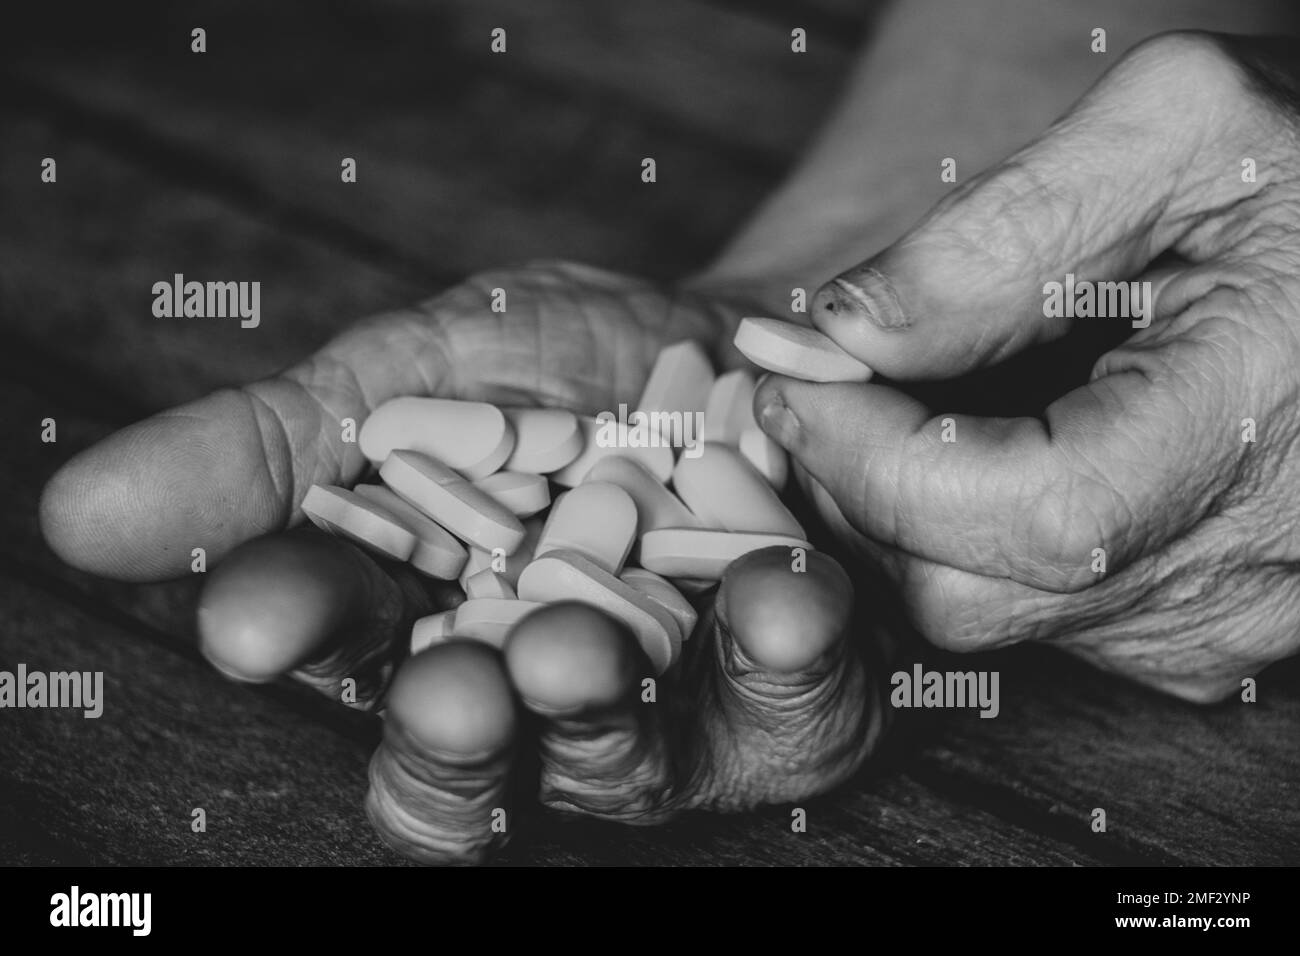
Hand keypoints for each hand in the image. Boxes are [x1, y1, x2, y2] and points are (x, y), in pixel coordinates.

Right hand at [40, 260, 882, 862]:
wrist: (731, 345)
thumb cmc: (551, 372)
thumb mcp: (401, 381)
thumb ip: (267, 454)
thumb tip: (74, 516)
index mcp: (420, 621)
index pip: (341, 652)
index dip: (300, 637)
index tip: (258, 616)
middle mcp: (529, 687)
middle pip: (473, 756)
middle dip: (456, 731)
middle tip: (450, 688)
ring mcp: (665, 705)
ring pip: (619, 761)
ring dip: (598, 716)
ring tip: (584, 653)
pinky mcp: (786, 701)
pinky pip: (793, 707)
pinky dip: (783, 657)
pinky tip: (779, 596)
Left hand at [754, 32, 1299, 702]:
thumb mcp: (1180, 130)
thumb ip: (1005, 226)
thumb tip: (843, 330)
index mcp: (1259, 435)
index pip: (1019, 512)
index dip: (868, 453)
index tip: (796, 373)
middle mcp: (1249, 571)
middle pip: (969, 593)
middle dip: (858, 486)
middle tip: (824, 386)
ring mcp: (1223, 620)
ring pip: (986, 616)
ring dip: (904, 513)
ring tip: (909, 401)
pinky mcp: (1198, 632)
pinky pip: (1032, 617)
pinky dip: (966, 539)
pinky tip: (989, 447)